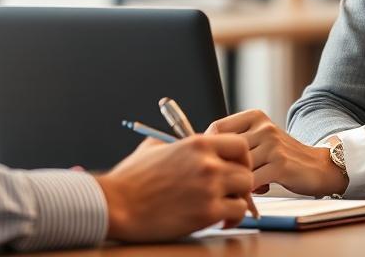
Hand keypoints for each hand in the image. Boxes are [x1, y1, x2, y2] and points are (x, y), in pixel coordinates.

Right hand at [95, 134, 254, 241]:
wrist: (118, 204)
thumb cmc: (131, 179)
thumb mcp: (154, 148)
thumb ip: (176, 144)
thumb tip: (185, 146)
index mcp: (196, 144)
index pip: (238, 144)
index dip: (240, 158)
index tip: (234, 168)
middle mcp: (207, 163)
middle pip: (246, 169)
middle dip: (240, 182)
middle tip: (230, 191)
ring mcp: (209, 188)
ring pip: (245, 192)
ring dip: (238, 200)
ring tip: (225, 207)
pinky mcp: (207, 213)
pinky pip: (237, 213)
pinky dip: (233, 218)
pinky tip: (221, 220)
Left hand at [207, 109, 344, 197]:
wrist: (318, 166)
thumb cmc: (282, 157)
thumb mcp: (260, 140)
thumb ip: (238, 142)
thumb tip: (205, 154)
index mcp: (254, 117)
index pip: (218, 127)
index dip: (208, 148)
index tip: (207, 163)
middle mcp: (263, 127)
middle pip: (226, 149)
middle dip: (220, 169)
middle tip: (217, 183)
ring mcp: (272, 144)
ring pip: (238, 167)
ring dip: (234, 182)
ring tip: (235, 191)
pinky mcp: (280, 164)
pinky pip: (252, 181)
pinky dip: (246, 192)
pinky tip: (249, 197)